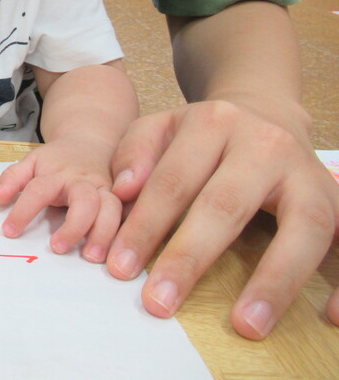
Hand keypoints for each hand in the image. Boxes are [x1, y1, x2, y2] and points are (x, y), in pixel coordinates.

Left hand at [0, 135, 122, 261]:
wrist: (92, 143)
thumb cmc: (58, 159)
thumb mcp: (32, 161)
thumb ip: (12, 178)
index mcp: (57, 173)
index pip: (39, 190)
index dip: (23, 211)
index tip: (9, 232)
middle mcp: (84, 182)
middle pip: (85, 200)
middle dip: (73, 225)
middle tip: (57, 249)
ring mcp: (106, 191)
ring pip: (112, 210)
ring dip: (103, 234)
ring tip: (91, 257)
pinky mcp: (122, 202)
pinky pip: (126, 219)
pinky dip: (122, 236)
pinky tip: (113, 255)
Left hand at [107, 100, 338, 338]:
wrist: (268, 114)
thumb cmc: (203, 135)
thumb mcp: (161, 127)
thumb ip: (135, 152)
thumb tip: (123, 190)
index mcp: (214, 123)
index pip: (173, 181)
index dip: (145, 226)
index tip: (121, 270)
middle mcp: (266, 145)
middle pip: (226, 205)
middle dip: (190, 257)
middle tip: (160, 303)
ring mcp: (310, 174)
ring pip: (302, 227)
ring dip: (275, 279)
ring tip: (246, 325)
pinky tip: (329, 316)